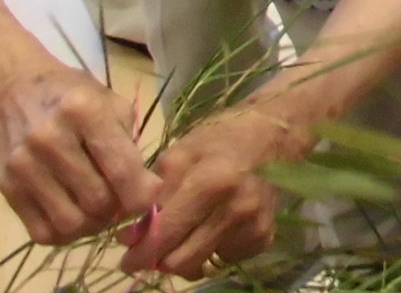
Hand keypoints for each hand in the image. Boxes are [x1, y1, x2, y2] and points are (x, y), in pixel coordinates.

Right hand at [0, 59, 156, 245]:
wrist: (11, 89)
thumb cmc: (70, 94)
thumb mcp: (108, 102)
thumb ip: (128, 143)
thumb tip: (146, 191)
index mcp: (83, 111)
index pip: (121, 169)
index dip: (142, 194)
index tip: (148, 197)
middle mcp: (50, 139)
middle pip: (97, 201)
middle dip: (117, 208)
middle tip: (121, 200)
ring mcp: (24, 166)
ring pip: (70, 223)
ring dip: (92, 225)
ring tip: (98, 209)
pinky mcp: (7, 187)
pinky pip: (42, 232)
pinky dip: (65, 233)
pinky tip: (73, 213)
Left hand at [122, 105, 305, 278]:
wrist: (274, 134)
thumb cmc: (221, 138)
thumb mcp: (180, 154)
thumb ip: (153, 195)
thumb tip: (130, 237)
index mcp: (210, 183)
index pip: (165, 234)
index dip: (139, 251)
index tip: (125, 256)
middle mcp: (235, 211)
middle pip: (181, 261)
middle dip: (157, 260)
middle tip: (147, 250)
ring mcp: (252, 227)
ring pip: (201, 265)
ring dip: (183, 256)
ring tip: (180, 234)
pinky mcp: (264, 238)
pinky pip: (223, 259)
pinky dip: (210, 250)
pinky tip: (211, 226)